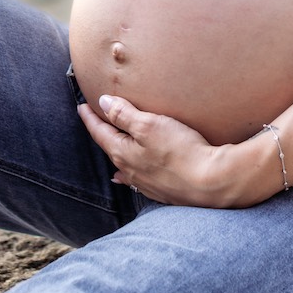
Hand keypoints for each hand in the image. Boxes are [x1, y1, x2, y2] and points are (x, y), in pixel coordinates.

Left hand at [77, 94, 238, 206]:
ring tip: (109, 143)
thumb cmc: (179, 150)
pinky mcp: (161, 189)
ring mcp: (145, 182)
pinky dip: (127, 172)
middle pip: (109, 147)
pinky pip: (135, 179)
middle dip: (101, 132)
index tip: (82, 106)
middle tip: (95, 119)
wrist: (210, 182)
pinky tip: (125, 177)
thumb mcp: (149, 124)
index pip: (100, 132)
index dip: (90, 117)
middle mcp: (129, 170)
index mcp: (122, 152)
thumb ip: (123, 114)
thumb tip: (102, 103)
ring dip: (115, 150)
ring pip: (122, 163)